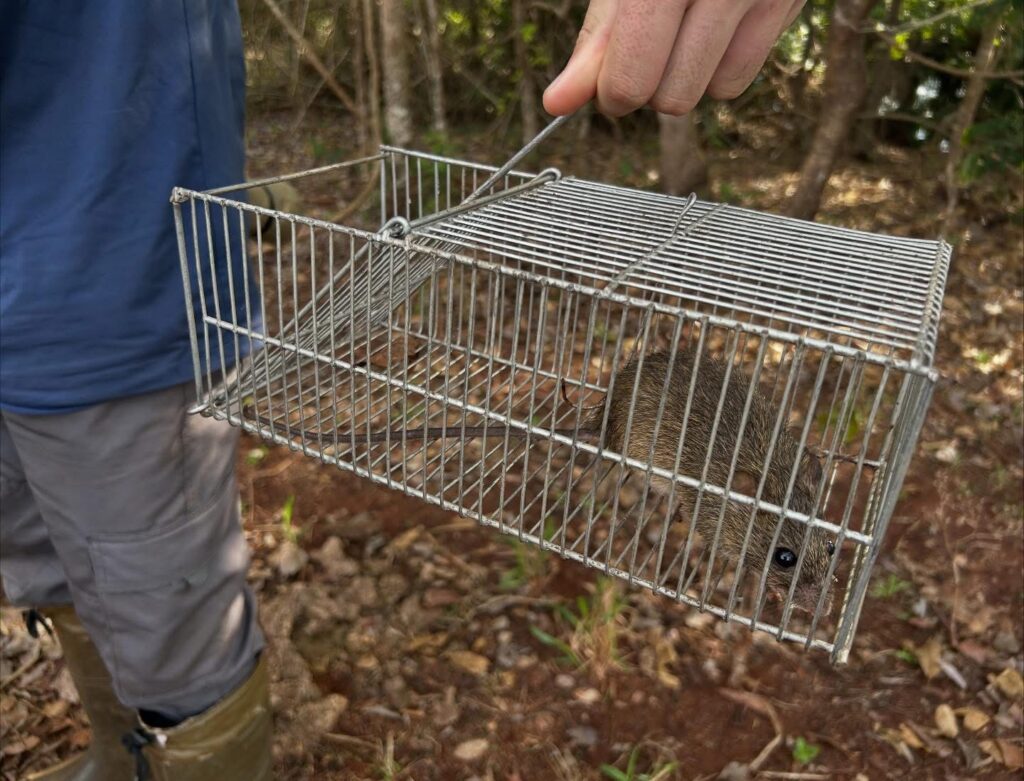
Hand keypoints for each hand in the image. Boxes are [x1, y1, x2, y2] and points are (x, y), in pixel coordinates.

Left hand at [543, 0, 803, 116]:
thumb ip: (597, 36)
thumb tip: (559, 103)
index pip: (634, 79)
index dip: (611, 91)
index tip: (604, 80)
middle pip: (674, 97)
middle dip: (649, 85)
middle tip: (644, 42)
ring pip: (715, 91)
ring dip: (688, 75)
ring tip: (680, 25)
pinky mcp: (790, 0)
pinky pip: (744, 72)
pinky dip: (721, 61)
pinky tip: (713, 20)